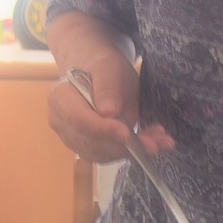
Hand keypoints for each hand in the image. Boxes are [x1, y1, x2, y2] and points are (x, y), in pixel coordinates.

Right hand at [46, 54, 174, 162]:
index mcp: (60, 99)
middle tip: (156, 143)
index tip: (127, 134)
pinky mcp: (90, 148)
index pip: (79, 120)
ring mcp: (74, 139)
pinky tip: (153, 142)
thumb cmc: (102, 67)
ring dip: (134, 151)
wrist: (99, 74)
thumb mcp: (108, 67)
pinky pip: (111, 155)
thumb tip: (108, 112)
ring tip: (162, 141)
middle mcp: (62, 123)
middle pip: (92, 143)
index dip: (103, 130)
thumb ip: (107, 86)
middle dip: (125, 146)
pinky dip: (134, 152)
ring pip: (104, 154)